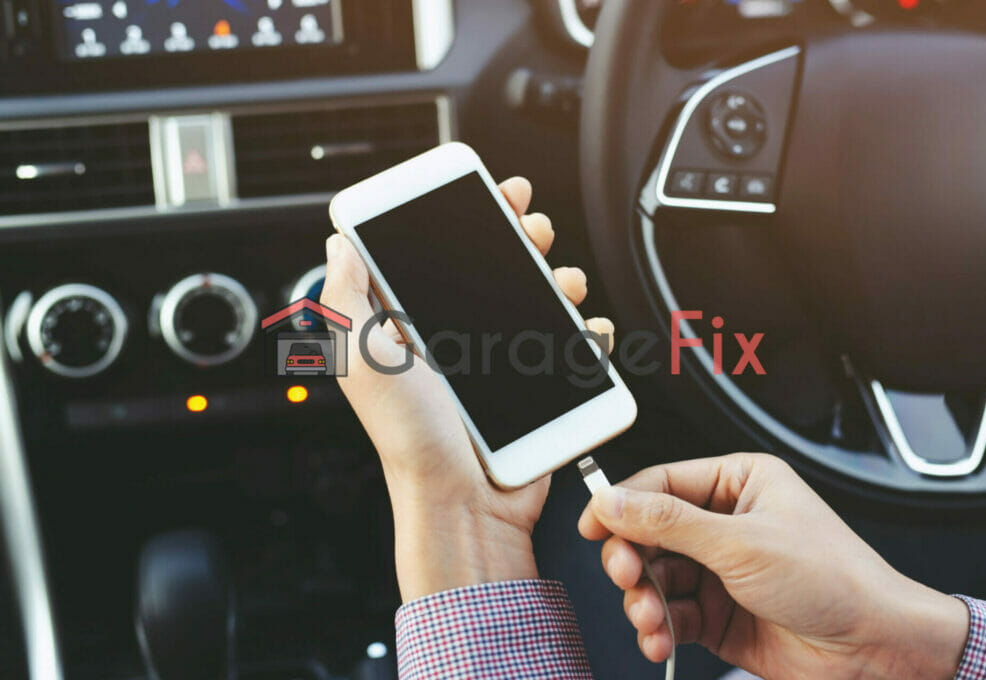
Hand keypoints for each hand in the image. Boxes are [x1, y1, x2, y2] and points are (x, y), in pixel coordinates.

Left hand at [322, 177, 613, 601]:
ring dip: (560, 276)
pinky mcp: (535, 386)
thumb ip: (346, 297)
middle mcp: (456, 337)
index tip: (491, 192)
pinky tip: (587, 324)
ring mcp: (500, 360)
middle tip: (533, 227)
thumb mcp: (363, 359)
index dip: (467, 216)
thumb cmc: (409, 437)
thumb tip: (339, 241)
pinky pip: (568, 347)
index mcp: (411, 325)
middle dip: (522, 236)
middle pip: (497, 267)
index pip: (439, 254)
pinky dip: (587, 329)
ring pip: (538, 298)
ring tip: (565, 279)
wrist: (462, 502)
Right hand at [578, 454, 968, 679]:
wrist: (875, 648)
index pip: (661, 484)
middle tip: (626, 576)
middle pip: (650, 533)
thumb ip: (669, 523)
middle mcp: (726, 523)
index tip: (592, 526)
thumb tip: (614, 501)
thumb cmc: (834, 580)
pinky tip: (660, 640)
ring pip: (655, 578)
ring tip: (650, 618)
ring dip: (644, 600)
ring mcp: (721, 570)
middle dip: (633, 559)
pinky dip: (659, 629)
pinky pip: (671, 615)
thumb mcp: (741, 543)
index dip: (621, 504)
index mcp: (738, 483)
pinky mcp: (719, 614)